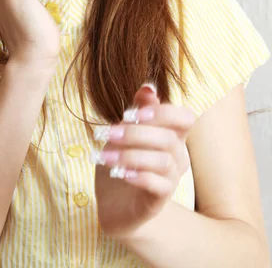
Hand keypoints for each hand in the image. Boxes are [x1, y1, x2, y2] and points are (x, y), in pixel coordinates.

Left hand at [92, 85, 195, 238]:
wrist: (115, 204)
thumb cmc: (124, 161)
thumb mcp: (126, 131)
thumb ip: (139, 110)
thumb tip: (148, 86)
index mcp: (172, 135)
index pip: (185, 118)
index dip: (162, 112)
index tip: (129, 114)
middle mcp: (177, 156)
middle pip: (169, 138)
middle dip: (134, 133)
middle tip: (105, 133)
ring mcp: (171, 180)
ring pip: (162, 161)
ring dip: (130, 155)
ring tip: (103, 156)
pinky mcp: (159, 200)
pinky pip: (157, 185)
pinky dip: (136, 175)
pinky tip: (117, 172)